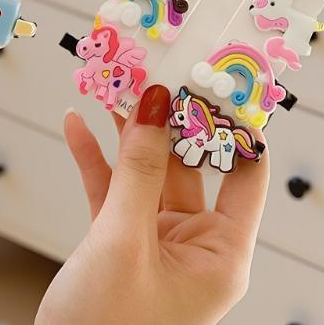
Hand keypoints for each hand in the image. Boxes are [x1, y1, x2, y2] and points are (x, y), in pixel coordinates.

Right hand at [36, 85, 268, 324]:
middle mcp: (195, 244)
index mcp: (221, 252)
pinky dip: (96, 160)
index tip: (216, 79)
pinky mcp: (120, 244)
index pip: (246, 173)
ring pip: (148, 172)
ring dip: (128, 133)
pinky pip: (113, 191)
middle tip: (156, 71)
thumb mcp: (123, 241)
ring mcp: (156, 242)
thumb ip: (139, 169)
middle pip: (190, 163)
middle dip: (169, 118)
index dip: (235, 125)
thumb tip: (158, 103)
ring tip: (114, 86)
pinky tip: (77, 126)